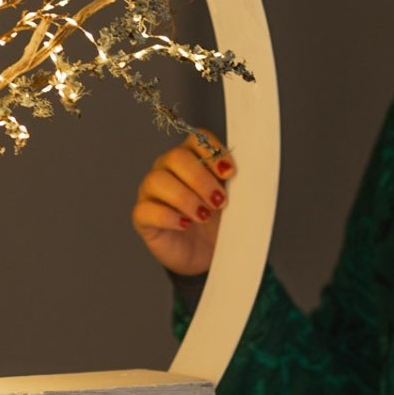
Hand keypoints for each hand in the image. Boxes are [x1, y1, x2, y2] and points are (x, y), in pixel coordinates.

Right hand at [131, 127, 233, 276]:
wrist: (206, 255)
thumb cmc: (217, 223)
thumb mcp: (233, 200)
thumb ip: (237, 183)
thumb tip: (251, 176)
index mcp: (191, 158)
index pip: (196, 139)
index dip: (212, 152)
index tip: (229, 174)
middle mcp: (167, 169)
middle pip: (176, 157)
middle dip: (201, 179)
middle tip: (219, 201)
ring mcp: (151, 192)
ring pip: (158, 181)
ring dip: (185, 198)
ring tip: (203, 216)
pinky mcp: (143, 217)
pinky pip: (147, 209)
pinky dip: (168, 216)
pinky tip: (185, 224)